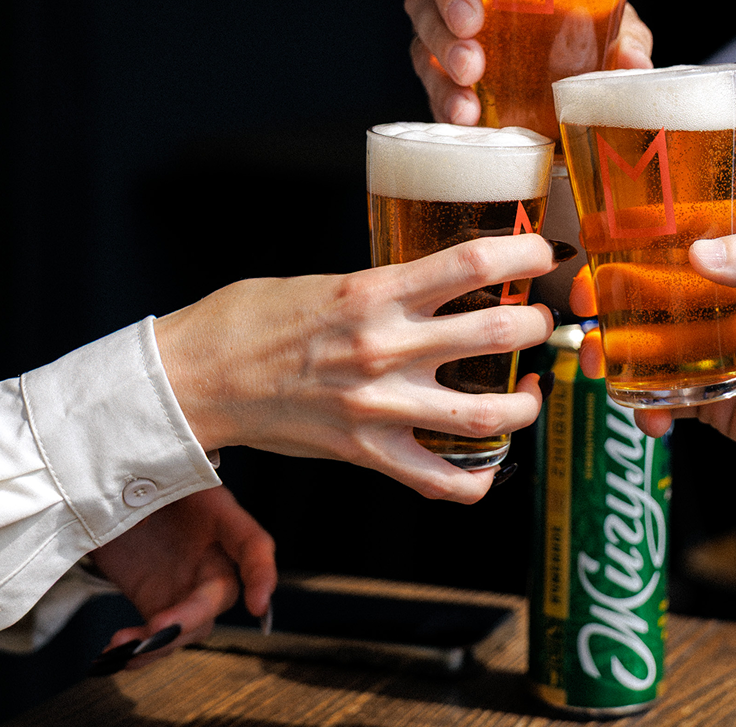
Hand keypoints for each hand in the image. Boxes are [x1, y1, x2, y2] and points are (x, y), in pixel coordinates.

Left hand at [89, 486, 274, 668]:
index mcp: (218, 515)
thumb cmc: (137, 474)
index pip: (253, 544)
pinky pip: (161, 637)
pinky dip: (140, 653)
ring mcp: (187, 583)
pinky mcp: (159, 602)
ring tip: (120, 647)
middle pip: (222, 594)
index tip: (257, 606)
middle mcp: (211, 554)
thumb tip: (133, 514)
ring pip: (195, 626)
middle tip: (155, 628)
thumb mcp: (147, 476)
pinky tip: (112, 655)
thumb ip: (147, 492)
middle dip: (193, 616)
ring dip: (162, 643)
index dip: (262, 574)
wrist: (113, 492)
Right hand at [156, 234, 557, 503]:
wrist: (195, 379)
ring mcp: (379, 408)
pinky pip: (439, 482)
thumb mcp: (328, 281)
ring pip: (486, 415)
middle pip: (498, 334)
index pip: (473, 261)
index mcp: (375, 293)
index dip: (523, 252)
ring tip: (529, 391)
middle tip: (536, 319)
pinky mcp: (366, 454)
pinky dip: (477, 481)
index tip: (540, 252)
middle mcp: (385, 349)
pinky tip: (490, 464)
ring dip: (525, 404)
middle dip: (536, 324)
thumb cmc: (251, 321)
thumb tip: (438, 289)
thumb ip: (387, 288)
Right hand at [405, 0, 653, 123]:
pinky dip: (445, 107)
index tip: (472, 17)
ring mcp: (447, 41)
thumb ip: (628, 39)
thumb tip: (637, 65)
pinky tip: (465, 122)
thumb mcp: (615, 25)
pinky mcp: (448, 82)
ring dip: (439, 79)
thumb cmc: (591, 27)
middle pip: (423, 3)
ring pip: (422, 50)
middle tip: (472, 66)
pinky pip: (433, 91)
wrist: (583, 72)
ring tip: (468, 108)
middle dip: (441, 36)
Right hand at [570, 218, 735, 485]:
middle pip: (646, 293)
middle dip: (607, 301)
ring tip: (599, 370)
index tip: (595, 248)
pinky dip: (646, 409)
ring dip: (614, 355)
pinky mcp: (715, 402)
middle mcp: (721, 303)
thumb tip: (696, 251)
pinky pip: (664, 400)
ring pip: (645, 347)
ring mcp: (713, 353)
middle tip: (583, 313)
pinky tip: (651, 421)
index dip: (629, 240)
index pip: (676, 237)